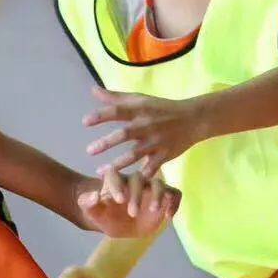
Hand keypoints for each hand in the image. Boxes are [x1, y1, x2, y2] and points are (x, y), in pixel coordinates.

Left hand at [76, 167, 179, 237]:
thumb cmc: (103, 214)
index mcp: (115, 180)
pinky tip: (168, 217)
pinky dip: (174, 203)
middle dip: (136, 194)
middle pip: (138, 179)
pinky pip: (174, 194)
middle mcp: (134, 181)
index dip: (117, 185)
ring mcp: (150, 189)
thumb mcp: (92, 212)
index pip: (115, 175)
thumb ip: (88, 203)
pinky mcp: (164, 198)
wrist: (118, 224)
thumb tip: (94, 196)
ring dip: (158, 195)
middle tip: (132, 213)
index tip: (118, 200)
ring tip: (154, 210)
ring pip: (159, 184)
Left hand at [84, 88, 208, 174]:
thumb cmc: (161, 109)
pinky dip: (140, 177)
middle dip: (107, 143)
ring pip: (135, 155)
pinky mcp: (164, 156)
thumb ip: (116, 98)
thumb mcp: (141, 100)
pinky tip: (125, 186)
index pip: (118, 111)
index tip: (85, 122)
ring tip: (99, 171)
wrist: (193, 119)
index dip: (102, 116)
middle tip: (89, 150)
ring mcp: (156, 142)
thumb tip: (93, 90)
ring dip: (118, 164)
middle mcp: (148, 125)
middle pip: (125, 134)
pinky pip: (150, 169)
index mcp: (141, 110)